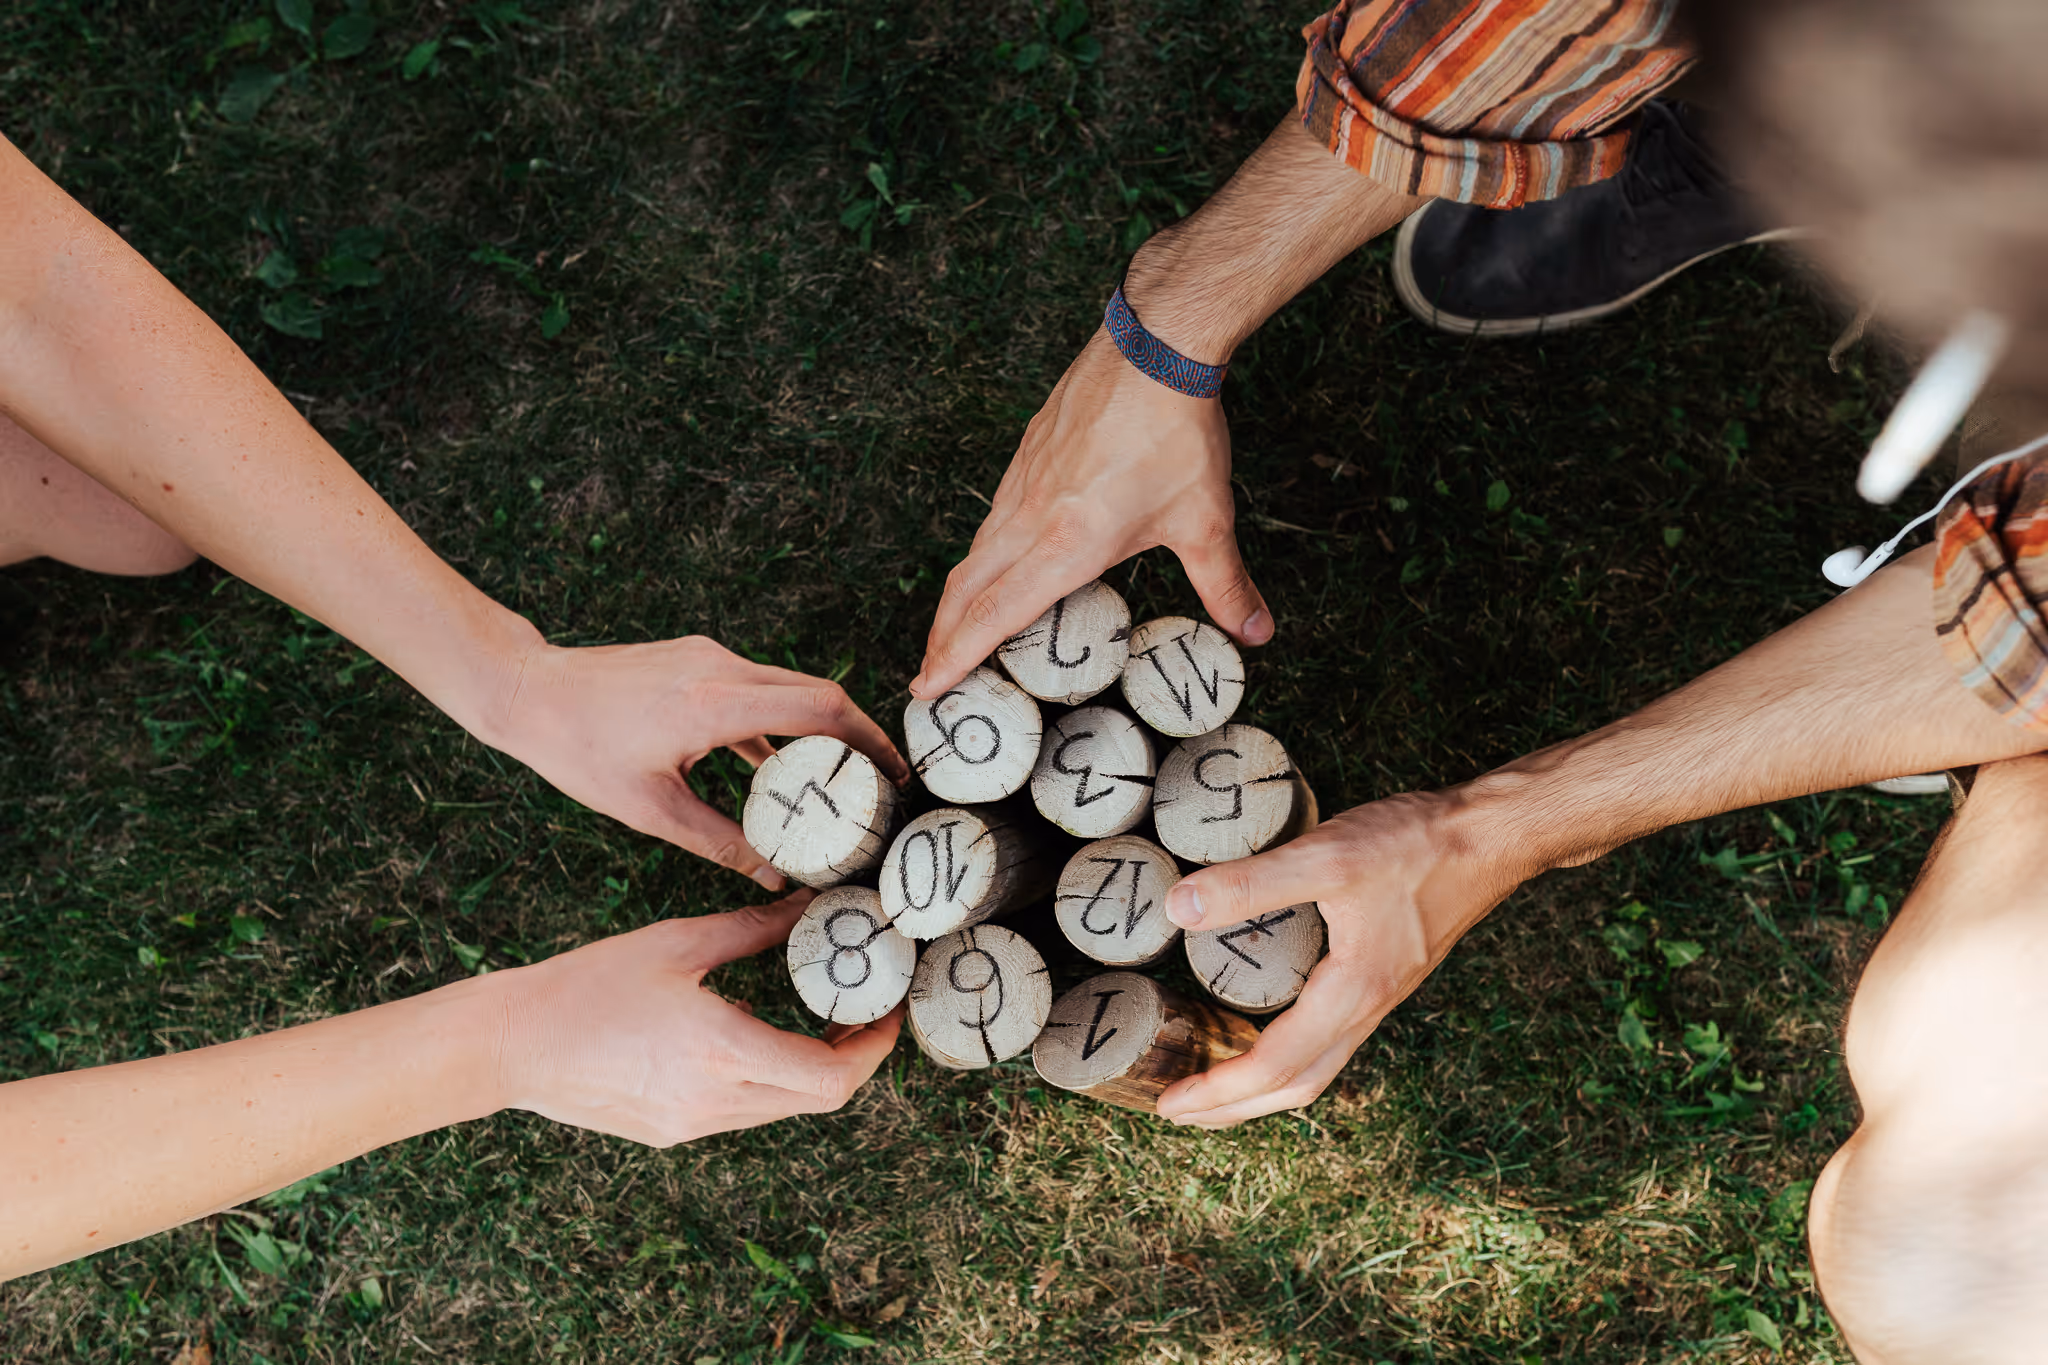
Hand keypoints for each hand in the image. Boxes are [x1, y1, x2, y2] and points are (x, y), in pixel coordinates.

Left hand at [488, 636, 909, 887]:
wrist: (526, 690)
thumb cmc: (577, 750)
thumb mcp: (650, 810)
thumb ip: (721, 842)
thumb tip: (773, 876)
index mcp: (715, 703)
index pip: (820, 709)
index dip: (868, 739)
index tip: (895, 772)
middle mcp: (720, 669)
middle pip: (818, 692)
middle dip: (856, 735)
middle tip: (880, 781)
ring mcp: (707, 658)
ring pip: (787, 688)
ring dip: (816, 728)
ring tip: (833, 779)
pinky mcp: (693, 660)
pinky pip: (754, 689)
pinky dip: (775, 723)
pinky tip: (774, 765)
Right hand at [492, 893, 902, 1145]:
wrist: (511, 1045)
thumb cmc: (587, 985)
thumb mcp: (677, 943)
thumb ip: (752, 928)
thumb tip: (810, 904)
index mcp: (721, 1050)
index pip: (831, 1078)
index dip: (874, 1048)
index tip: (887, 1011)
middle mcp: (715, 1099)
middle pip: (820, 1100)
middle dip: (855, 1058)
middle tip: (866, 1011)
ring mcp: (694, 1124)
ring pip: (784, 1107)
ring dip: (813, 1070)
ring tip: (823, 1018)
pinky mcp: (673, 1132)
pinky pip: (745, 1111)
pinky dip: (770, 1079)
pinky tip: (761, 1038)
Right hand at [910, 328, 1271, 698]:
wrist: (1155, 349)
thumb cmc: (1176, 435)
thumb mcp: (1206, 522)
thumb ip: (1225, 586)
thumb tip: (1254, 633)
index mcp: (1066, 544)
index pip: (995, 614)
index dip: (957, 656)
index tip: (926, 686)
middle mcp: (1031, 517)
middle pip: (967, 588)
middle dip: (942, 637)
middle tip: (928, 674)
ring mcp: (1023, 481)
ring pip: (976, 551)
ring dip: (958, 596)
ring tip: (953, 626)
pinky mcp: (1027, 454)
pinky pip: (994, 516)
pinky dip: (983, 553)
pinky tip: (997, 558)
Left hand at [1154, 788, 1538, 1127]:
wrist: (1494, 835)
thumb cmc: (1417, 846)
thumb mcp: (1325, 856)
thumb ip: (1250, 883)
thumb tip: (1178, 907)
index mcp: (1352, 993)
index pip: (1274, 1066)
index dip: (1217, 1090)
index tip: (1169, 1103)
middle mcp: (1368, 1007)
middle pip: (1297, 1087)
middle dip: (1234, 1108)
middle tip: (1179, 1112)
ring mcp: (1380, 995)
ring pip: (1316, 1066)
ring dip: (1262, 1086)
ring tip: (1214, 1082)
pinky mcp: (1385, 975)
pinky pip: (1331, 1037)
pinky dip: (1290, 1052)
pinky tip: (1268, 1027)